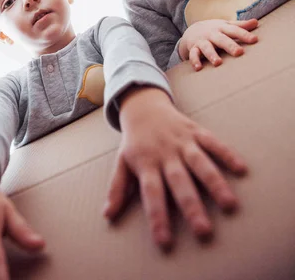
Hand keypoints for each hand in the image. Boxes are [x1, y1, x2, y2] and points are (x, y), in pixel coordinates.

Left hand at [103, 88, 246, 247]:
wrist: (143, 106)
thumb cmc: (135, 141)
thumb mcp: (122, 162)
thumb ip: (117, 188)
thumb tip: (107, 215)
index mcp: (146, 163)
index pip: (151, 193)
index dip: (157, 217)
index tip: (165, 241)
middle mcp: (165, 153)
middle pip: (179, 181)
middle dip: (191, 206)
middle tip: (203, 230)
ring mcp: (182, 141)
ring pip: (200, 162)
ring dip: (215, 182)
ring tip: (230, 204)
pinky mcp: (196, 131)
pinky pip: (213, 142)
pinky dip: (226, 153)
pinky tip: (241, 168)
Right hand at [179, 18, 258, 69]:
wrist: (192, 30)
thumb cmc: (215, 30)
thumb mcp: (226, 25)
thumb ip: (240, 25)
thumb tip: (256, 22)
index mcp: (222, 28)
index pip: (234, 30)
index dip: (244, 34)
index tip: (254, 40)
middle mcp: (212, 34)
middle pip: (221, 39)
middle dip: (230, 45)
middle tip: (239, 52)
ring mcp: (202, 41)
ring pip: (207, 47)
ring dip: (211, 54)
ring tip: (218, 63)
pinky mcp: (193, 48)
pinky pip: (193, 54)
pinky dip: (195, 60)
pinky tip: (199, 68)